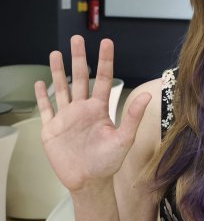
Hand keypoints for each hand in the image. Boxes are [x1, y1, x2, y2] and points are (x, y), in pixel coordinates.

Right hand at [35, 36, 150, 192]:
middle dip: (78, 58)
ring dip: (58, 71)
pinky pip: (45, 109)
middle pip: (79, 78)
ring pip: (61, 89)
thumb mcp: (123, 139)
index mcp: (99, 109)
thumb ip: (132, 117)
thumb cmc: (108, 163)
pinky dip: (41, 96)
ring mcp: (66, 118)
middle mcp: (82, 110)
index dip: (104, 60)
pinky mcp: (52, 129)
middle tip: (77, 38)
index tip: (106, 42)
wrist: (89, 182)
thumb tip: (148, 97)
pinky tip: (39, 83)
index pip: (102, 79)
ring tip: (56, 53)